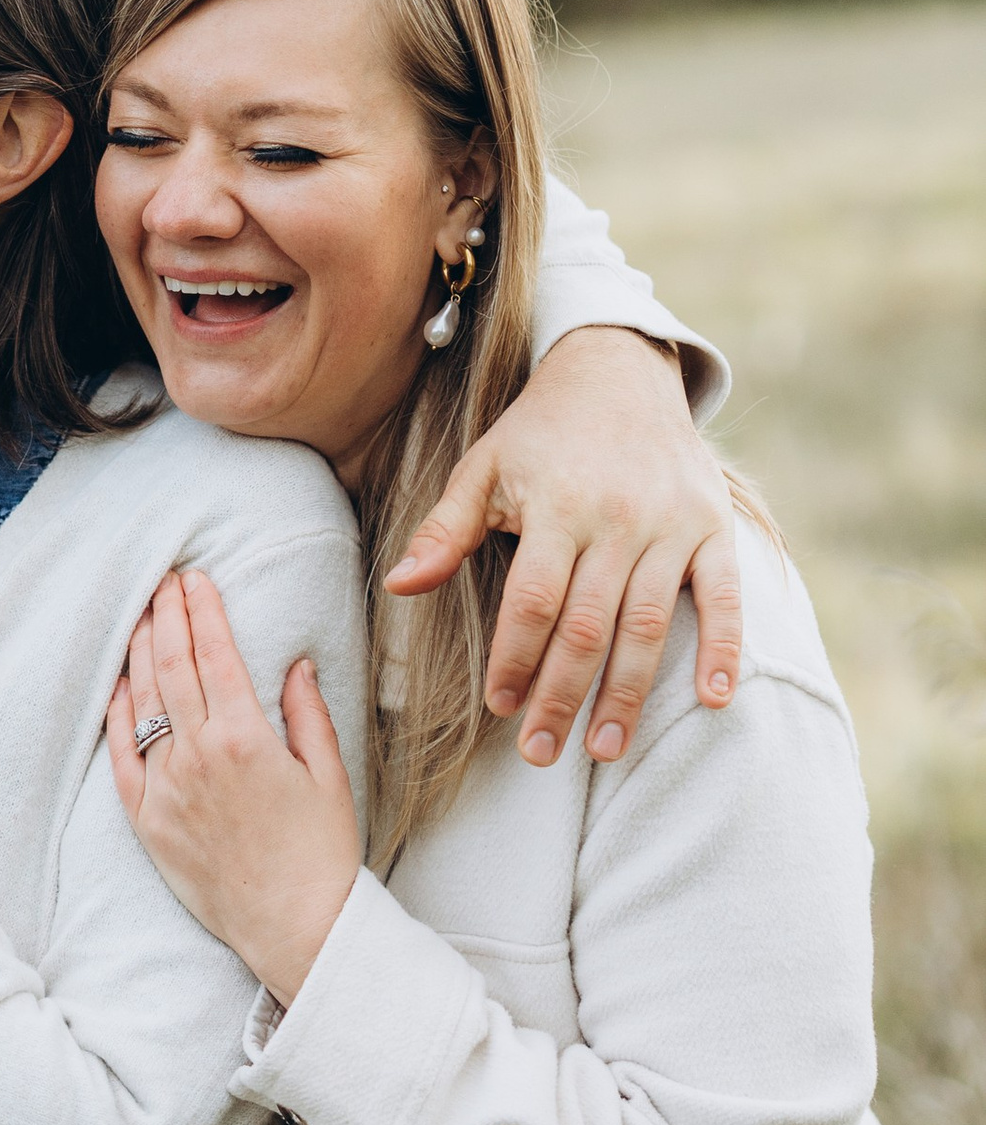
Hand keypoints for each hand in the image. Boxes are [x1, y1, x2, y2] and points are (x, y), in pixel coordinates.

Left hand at [106, 569, 360, 1005]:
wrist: (296, 928)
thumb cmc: (321, 853)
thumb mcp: (329, 775)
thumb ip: (307, 713)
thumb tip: (293, 664)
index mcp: (245, 738)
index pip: (214, 654)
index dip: (202, 610)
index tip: (195, 578)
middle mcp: (197, 756)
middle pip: (171, 667)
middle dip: (165, 616)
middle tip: (163, 582)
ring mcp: (166, 788)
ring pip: (142, 703)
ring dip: (138, 654)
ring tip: (139, 617)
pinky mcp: (147, 821)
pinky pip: (122, 757)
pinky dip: (117, 716)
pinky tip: (119, 687)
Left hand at [387, 327, 740, 767]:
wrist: (618, 371)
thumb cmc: (538, 432)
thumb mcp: (482, 468)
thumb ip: (444, 531)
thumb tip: (400, 588)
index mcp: (555, 505)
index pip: (533, 600)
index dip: (515, 658)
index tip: (499, 707)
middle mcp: (616, 518)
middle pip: (588, 625)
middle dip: (563, 695)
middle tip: (541, 752)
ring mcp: (671, 524)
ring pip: (648, 624)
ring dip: (627, 692)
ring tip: (605, 749)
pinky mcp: (713, 526)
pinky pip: (724, 596)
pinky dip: (723, 649)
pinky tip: (711, 702)